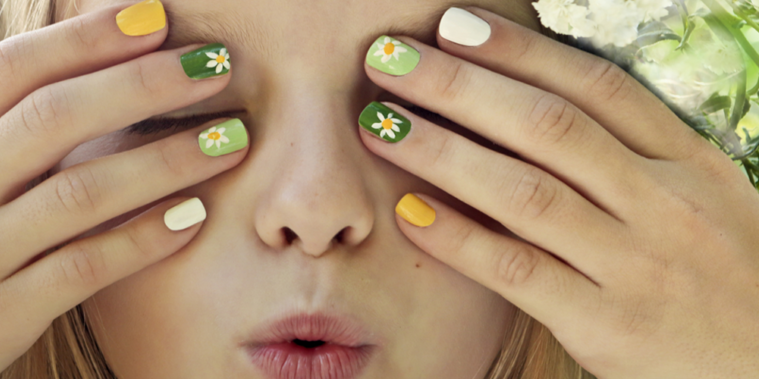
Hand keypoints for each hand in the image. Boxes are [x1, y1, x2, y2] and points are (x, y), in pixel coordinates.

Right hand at [0, 5, 245, 378]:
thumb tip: (75, 81)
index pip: (9, 71)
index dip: (85, 38)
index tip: (153, 17)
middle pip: (53, 118)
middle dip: (144, 85)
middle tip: (214, 66)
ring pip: (80, 193)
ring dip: (166, 160)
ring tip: (230, 138)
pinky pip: (86, 268)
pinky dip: (145, 238)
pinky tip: (194, 216)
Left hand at [360, 7, 758, 378]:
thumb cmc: (723, 281)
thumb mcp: (701, 204)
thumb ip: (631, 158)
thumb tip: (527, 108)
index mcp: (688, 164)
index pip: (594, 87)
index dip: (517, 51)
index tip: (451, 25)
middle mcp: (663, 205)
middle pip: (547, 126)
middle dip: (459, 86)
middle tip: (391, 59)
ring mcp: (636, 265)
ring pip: (525, 191)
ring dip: (442, 151)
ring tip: (380, 123)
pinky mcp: (606, 324)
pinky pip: (517, 270)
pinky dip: (458, 237)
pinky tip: (408, 211)